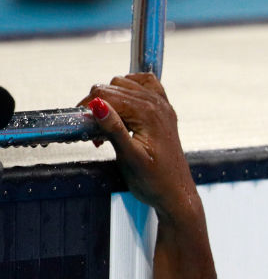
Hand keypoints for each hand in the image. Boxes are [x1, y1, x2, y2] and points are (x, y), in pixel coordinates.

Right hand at [79, 74, 195, 218]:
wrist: (176, 194)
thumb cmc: (155, 181)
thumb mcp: (129, 158)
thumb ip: (113, 129)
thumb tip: (97, 105)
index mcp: (149, 113)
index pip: (107, 94)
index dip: (88, 107)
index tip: (81, 124)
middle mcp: (158, 104)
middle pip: (114, 86)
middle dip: (97, 105)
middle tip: (95, 132)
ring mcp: (163, 106)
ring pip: (125, 83)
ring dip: (110, 99)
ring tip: (108, 126)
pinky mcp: (164, 111)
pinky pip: (145, 85)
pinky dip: (130, 89)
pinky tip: (123, 105)